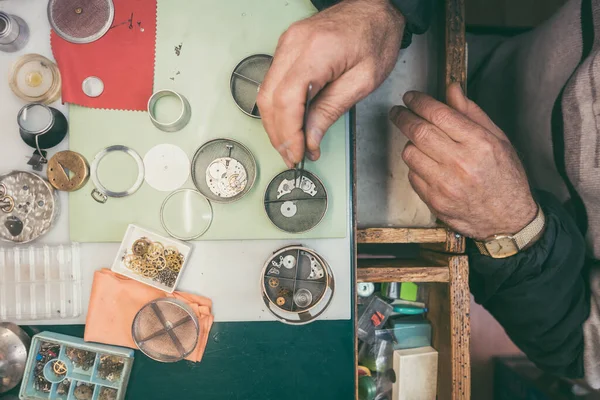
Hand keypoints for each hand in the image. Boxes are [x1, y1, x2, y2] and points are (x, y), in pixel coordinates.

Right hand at [258, 0, 404, 167]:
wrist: (375, 8)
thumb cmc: (376, 36)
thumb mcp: (363, 81)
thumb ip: (331, 110)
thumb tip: (310, 138)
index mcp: (316, 52)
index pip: (287, 101)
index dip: (288, 133)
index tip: (297, 153)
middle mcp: (294, 45)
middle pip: (269, 99)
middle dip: (278, 134)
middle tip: (292, 155)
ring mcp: (286, 44)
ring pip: (265, 92)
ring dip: (275, 123)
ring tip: (291, 145)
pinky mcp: (287, 47)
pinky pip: (272, 82)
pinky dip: (278, 107)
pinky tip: (290, 123)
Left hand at [389, 83, 536, 239]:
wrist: (507, 219)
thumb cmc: (505, 177)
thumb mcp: (498, 139)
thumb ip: (471, 113)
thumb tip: (451, 89)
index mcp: (479, 144)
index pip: (438, 114)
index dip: (419, 102)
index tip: (410, 97)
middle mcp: (460, 163)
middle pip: (418, 131)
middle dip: (403, 117)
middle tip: (398, 111)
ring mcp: (445, 184)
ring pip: (410, 153)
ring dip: (409, 143)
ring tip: (418, 141)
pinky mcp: (434, 201)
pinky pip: (412, 175)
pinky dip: (415, 166)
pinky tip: (427, 164)